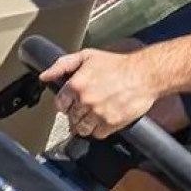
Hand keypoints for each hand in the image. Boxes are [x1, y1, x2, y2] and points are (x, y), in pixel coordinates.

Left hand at [41, 47, 160, 138]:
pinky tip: (106, 118)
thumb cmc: (119, 64)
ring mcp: (98, 114)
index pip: (60, 104)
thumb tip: (44, 76)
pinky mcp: (111, 123)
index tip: (75, 101)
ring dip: (87, 124)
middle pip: (71, 117)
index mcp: (76, 84)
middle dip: (78, 113)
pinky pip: (98, 134)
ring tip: (97, 114)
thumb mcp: (88, 56)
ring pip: (82, 129)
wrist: (145, 74)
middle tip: (89, 106)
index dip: (67, 103)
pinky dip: (100, 129)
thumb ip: (63, 64)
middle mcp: (85, 101)